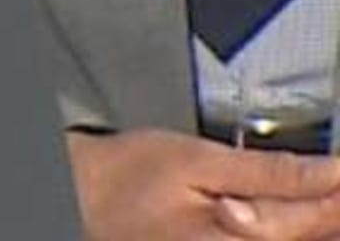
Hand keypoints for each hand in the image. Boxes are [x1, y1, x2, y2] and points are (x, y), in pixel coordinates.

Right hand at [70, 128, 339, 238]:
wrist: (80, 196)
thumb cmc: (126, 176)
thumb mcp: (196, 160)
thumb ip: (268, 173)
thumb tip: (332, 172)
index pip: (316, 220)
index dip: (338, 194)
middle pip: (312, 238)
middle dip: (331, 210)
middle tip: (332, 176)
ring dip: (316, 221)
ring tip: (321, 190)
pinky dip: (292, 229)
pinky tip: (299, 212)